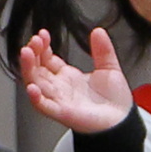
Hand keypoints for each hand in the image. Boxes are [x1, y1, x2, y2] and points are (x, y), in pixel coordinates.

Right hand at [17, 25, 133, 136]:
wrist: (124, 120)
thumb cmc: (115, 100)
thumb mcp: (109, 68)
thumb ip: (103, 50)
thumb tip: (98, 31)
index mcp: (68, 77)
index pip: (47, 60)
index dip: (43, 47)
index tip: (42, 34)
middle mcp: (60, 88)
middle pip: (38, 69)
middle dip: (33, 54)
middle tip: (34, 41)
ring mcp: (59, 100)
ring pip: (36, 83)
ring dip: (29, 68)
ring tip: (26, 53)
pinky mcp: (62, 113)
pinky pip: (44, 106)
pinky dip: (36, 98)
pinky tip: (31, 87)